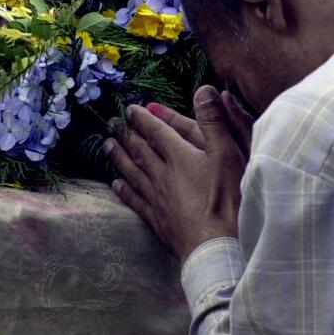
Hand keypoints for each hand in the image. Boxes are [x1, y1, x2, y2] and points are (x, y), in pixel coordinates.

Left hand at [103, 86, 247, 263]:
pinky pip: (135, 200)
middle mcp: (163, 174)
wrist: (216, 246)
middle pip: (140, 150)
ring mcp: (157, 198)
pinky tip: (115, 184)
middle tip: (110, 123)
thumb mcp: (228, 153)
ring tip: (106, 145)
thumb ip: (215, 120)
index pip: (157, 131)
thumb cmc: (227, 198)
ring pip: (133, 172)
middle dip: (126, 134)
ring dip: (119, 157)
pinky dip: (124, 190)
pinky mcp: (157, 221)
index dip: (144, 118)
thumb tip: (202, 88)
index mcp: (179, 155)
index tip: (129, 109)